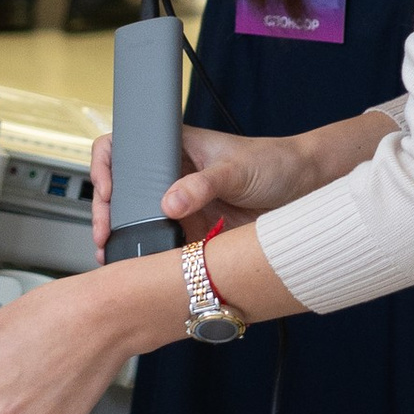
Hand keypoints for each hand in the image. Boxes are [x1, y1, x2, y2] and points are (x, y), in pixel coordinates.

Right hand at [87, 119, 322, 253]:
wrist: (308, 189)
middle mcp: (174, 175)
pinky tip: (146, 266)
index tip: (105, 190)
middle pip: (125, 190)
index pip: (126, 148)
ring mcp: (184, 204)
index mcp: (177, 147)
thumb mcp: (238, 169)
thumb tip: (169, 203)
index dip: (107, 167)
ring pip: (142, 221)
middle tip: (105, 234)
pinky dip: (154, 256)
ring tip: (116, 255)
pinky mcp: (196, 231)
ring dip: (127, 238)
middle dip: (108, 212)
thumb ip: (203, 185)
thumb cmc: (275, 163)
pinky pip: (168, 244)